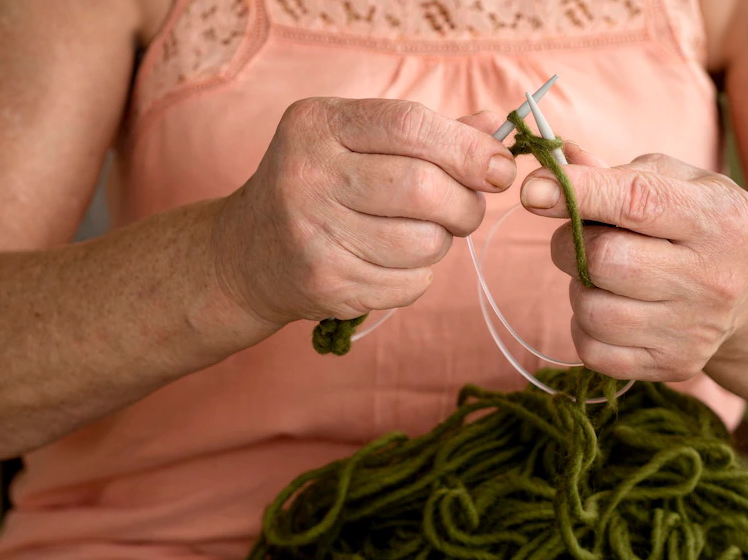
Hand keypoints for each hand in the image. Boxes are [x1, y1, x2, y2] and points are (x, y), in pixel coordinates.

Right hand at [212, 98, 516, 326]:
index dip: (468, 149)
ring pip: (423, 243)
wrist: (248, 252)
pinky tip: (392, 263)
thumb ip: (426, 132)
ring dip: (442, 243)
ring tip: (421, 234)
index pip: (409, 125)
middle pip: (422, 187)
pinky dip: (418, 276)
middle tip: (465, 210)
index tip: (499, 169)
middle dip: (465, 204)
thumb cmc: (321, 185)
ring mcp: (310, 232)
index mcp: (318, 123)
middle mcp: (306, 173)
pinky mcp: (323, 283)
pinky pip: (409, 284)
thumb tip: (496, 130)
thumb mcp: (356, 141)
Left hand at [520, 147, 747, 381]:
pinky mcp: (674, 364)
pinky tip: (609, 309)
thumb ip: (617, 174)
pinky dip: (584, 327)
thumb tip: (554, 164)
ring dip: (579, 287)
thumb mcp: (679, 182)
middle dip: (571, 244)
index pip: (635, 202)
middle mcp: (712, 277)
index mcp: (717, 218)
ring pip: (592, 309)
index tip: (533, 189)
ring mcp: (693, 329)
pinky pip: (593, 350)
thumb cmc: (701, 224)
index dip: (576, 192)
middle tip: (579, 238)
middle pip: (604, 260)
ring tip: (604, 276)